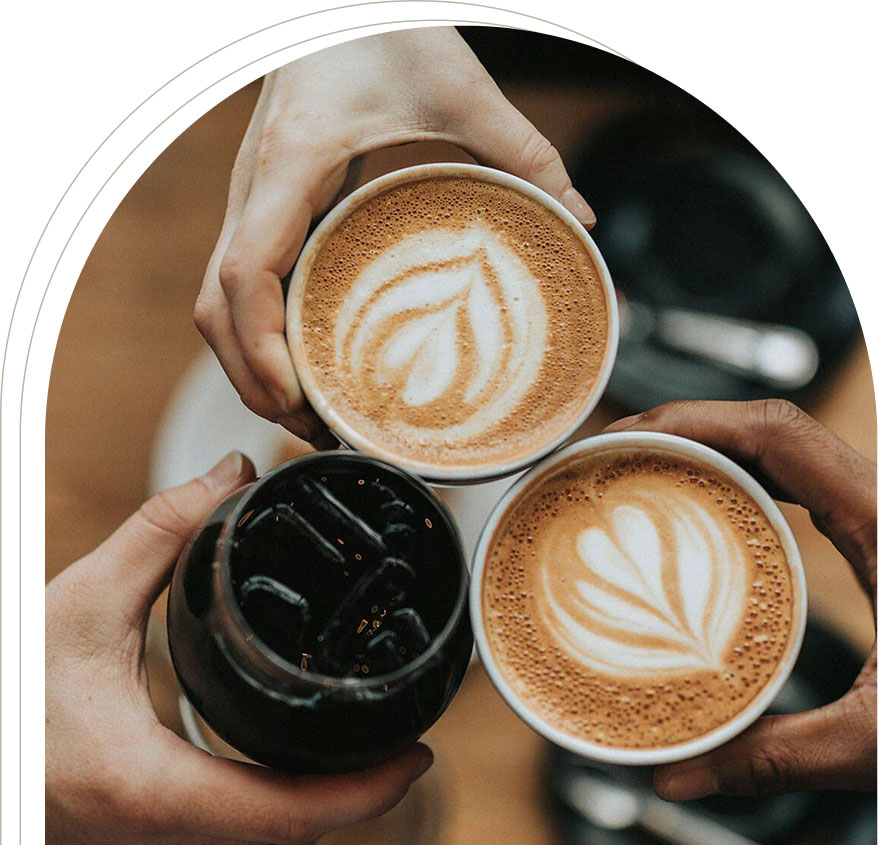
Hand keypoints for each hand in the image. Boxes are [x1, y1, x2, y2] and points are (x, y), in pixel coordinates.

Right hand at [46, 452, 432, 844]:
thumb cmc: (3, 692)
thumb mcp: (79, 604)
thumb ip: (163, 535)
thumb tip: (231, 476)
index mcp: (149, 791)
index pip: (298, 814)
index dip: (371, 789)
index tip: (417, 755)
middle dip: (344, 800)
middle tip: (373, 746)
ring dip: (297, 825)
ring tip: (321, 767)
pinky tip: (247, 798)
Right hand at [194, 27, 593, 441]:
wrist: (328, 4)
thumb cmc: (376, 28)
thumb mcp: (456, 84)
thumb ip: (520, 148)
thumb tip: (579, 217)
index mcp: (289, 165)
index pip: (244, 275)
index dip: (259, 348)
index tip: (297, 398)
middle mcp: (253, 191)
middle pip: (216, 312)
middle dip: (254, 382)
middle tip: (315, 431)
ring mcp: (251, 203)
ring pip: (217, 306)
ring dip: (250, 368)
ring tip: (309, 417)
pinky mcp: (264, 210)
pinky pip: (240, 288)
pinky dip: (259, 338)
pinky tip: (304, 366)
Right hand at [604, 399, 875, 797]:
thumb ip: (778, 759)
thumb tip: (678, 778)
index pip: (782, 434)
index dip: (697, 421)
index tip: (631, 437)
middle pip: (772, 430)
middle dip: (684, 430)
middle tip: (612, 460)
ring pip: (786, 453)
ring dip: (710, 452)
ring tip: (640, 478)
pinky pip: (800, 488)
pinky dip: (742, 485)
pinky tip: (704, 519)